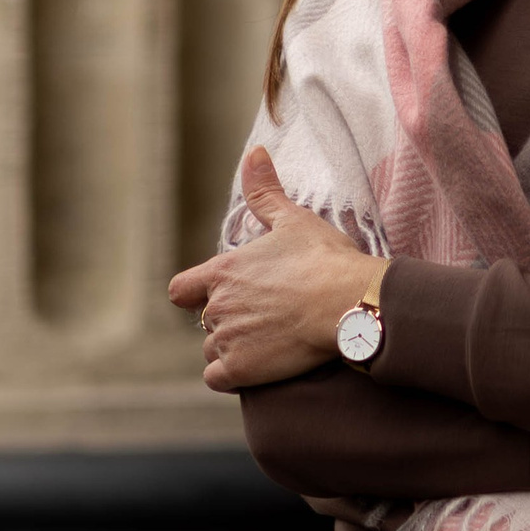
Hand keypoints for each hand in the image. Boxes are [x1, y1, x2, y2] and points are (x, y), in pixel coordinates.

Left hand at [168, 151, 389, 392]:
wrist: (348, 304)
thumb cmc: (324, 259)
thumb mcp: (293, 219)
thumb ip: (265, 191)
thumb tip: (255, 152)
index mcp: (223, 271)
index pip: (180, 290)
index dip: (196, 294)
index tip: (220, 295)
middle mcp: (217, 306)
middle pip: (206, 321)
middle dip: (230, 320)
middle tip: (268, 316)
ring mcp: (226, 339)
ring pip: (213, 350)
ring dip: (233, 348)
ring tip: (270, 339)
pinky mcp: (239, 369)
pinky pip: (219, 378)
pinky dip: (234, 375)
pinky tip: (261, 364)